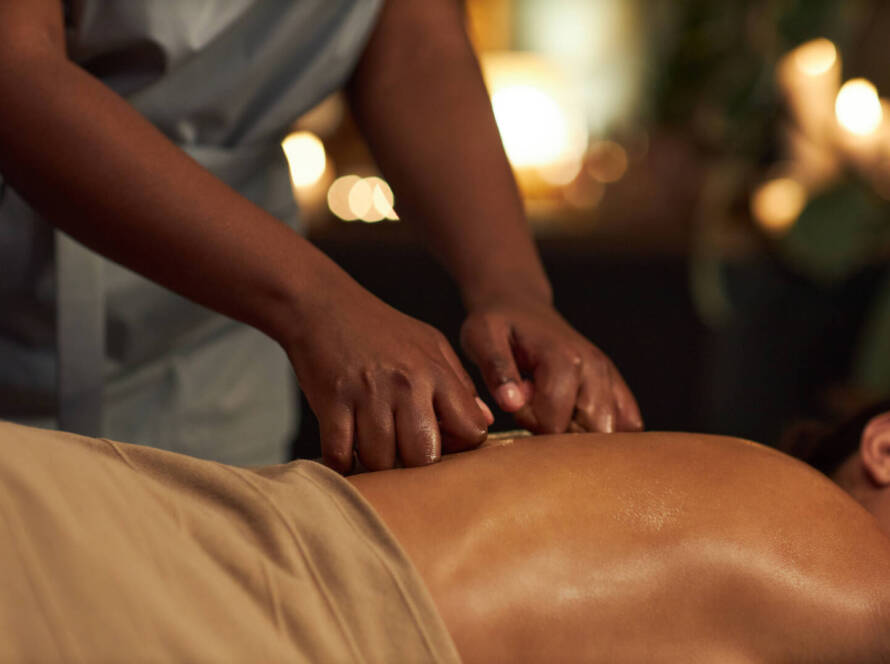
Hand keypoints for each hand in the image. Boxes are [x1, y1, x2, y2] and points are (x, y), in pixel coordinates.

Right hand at [286, 274, 493, 472]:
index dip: (459, 445)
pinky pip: (340, 455)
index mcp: (436, 371)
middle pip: (423, 457)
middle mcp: (407, 384)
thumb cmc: (379, 327)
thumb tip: (484, 420)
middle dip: (412, 464)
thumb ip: (459, 383)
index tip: (441, 440)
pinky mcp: (332, 402)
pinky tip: (344, 448)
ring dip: (374, 463)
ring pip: (380, 461)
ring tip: (370, 447)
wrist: (322, 303)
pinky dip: (340, 462)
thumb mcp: (430, 344)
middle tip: (400, 452)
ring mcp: (368, 394)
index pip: (471, 430)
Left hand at [460, 297, 641, 433]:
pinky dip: (608, 432)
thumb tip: (512, 403)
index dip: (528, 423)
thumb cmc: (498, 325)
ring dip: (581, 434)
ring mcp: (610, 376)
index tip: (515, 403)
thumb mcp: (482, 338)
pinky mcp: (617, 384)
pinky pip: (630, 423)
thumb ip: (496, 370)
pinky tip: (578, 420)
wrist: (520, 306)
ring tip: (554, 410)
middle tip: (535, 409)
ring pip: (612, 432)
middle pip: (588, 432)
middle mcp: (595, 367)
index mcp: (564, 358)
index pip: (553, 422)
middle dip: (557, 434)